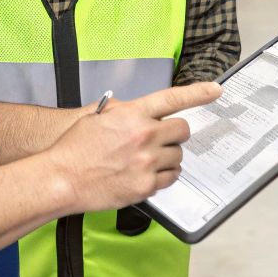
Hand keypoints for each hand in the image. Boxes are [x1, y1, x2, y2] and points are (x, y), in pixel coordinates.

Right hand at [44, 82, 223, 213]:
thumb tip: (137, 112)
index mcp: (133, 115)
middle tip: (160, 140)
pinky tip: (145, 174)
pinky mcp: (146, 186)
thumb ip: (123, 112)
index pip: (174, 99)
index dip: (199, 93)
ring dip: (167, 157)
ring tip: (144, 160)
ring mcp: (147, 163)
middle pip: (182, 131)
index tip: (215, 90)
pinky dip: (162, 176)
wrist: (62, 178)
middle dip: (174, 134)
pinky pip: (170, 179)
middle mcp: (144, 136)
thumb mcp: (97, 117)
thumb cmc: (74, 149)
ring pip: (178, 157)